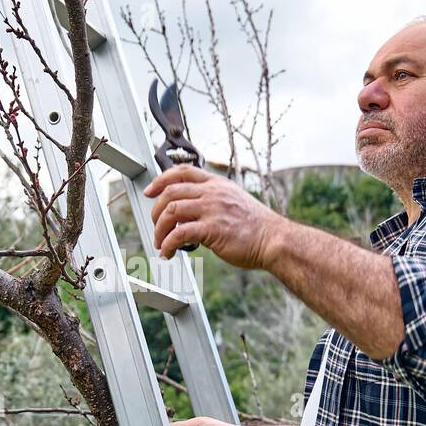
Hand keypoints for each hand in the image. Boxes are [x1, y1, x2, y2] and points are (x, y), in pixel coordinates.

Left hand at [144, 164, 283, 267]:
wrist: (275, 239)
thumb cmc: (257, 227)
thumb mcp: (235, 201)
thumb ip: (214, 201)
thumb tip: (192, 213)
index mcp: (217, 184)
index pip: (182, 172)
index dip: (161, 180)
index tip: (150, 191)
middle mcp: (213, 193)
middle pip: (171, 192)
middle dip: (156, 211)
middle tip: (155, 225)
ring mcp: (212, 209)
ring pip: (171, 211)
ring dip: (159, 229)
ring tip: (160, 243)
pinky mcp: (212, 229)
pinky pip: (179, 234)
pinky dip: (168, 245)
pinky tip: (168, 253)